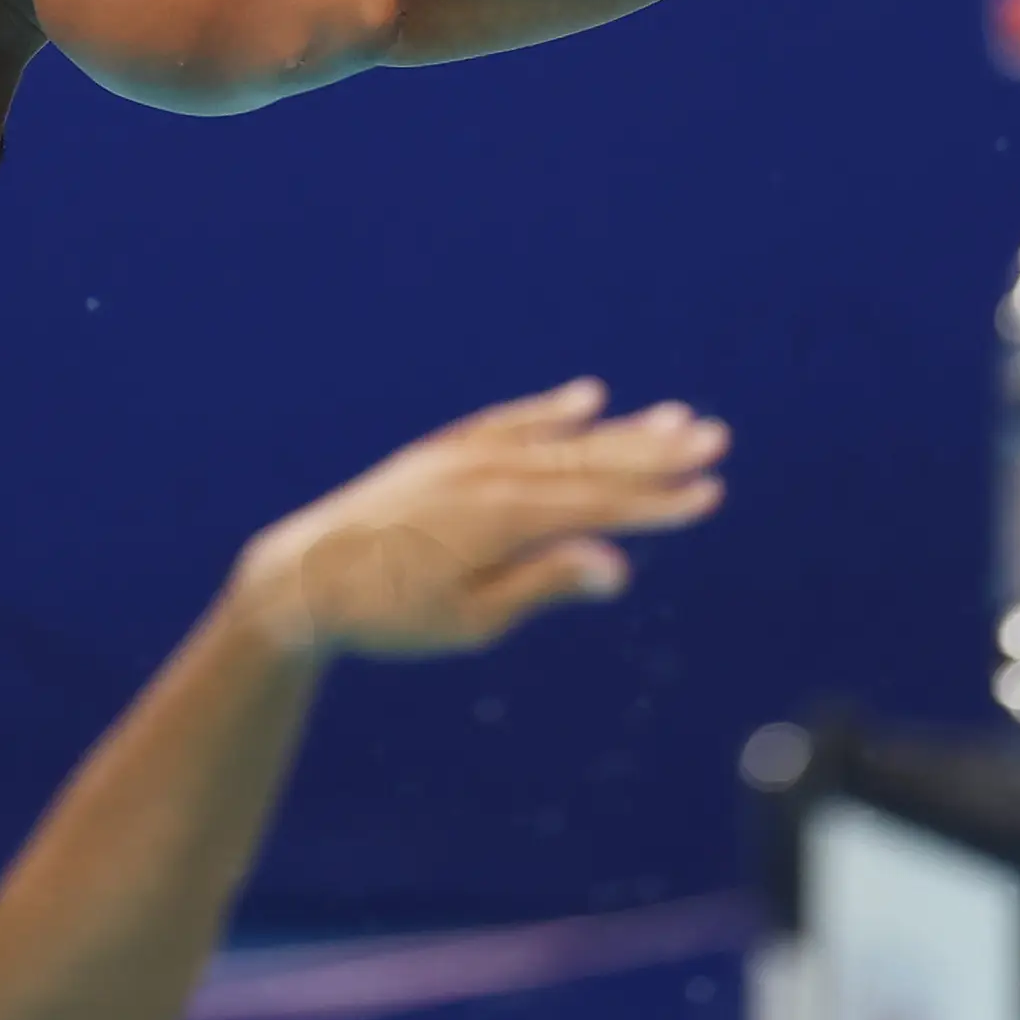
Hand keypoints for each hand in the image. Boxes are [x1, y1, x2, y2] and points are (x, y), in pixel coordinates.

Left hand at [230, 381, 726, 660]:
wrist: (302, 580)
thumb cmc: (390, 616)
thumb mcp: (471, 620)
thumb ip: (545, 584)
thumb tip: (618, 567)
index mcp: (501, 519)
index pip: (598, 507)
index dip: (659, 502)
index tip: (711, 495)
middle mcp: (489, 474)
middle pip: (589, 461)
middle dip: (657, 453)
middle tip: (716, 439)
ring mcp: (466, 458)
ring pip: (559, 440)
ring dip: (621, 430)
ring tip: (677, 416)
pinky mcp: (444, 454)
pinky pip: (510, 424)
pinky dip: (550, 412)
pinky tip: (589, 398)